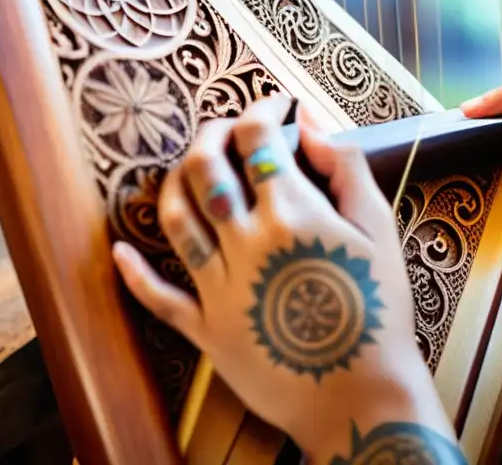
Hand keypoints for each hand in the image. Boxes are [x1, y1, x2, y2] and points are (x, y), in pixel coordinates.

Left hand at [111, 95, 457, 460]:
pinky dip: (135, 273)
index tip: (273, 106)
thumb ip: (346, 167)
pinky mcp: (206, 330)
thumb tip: (310, 122)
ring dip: (176, 183)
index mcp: (293, 214)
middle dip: (211, 134)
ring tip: (190, 169)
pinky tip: (123, 249)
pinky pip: (158, 296)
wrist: (362, 396)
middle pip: (206, 167)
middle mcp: (248, 243)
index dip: (261, 108)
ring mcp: (220, 288)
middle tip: (227, 129)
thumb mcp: (379, 229)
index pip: (257, 138)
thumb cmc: (379, 311)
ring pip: (176, 219)